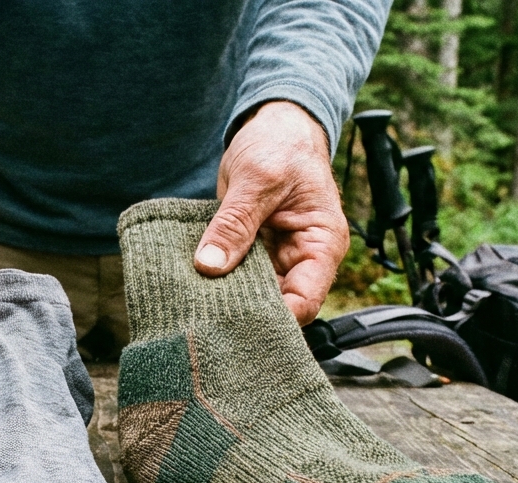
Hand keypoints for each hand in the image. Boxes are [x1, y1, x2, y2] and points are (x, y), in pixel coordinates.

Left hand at [194, 101, 349, 324]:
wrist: (273, 126)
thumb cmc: (281, 144)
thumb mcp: (258, 178)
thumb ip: (235, 223)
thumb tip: (209, 266)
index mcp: (322, 245)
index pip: (305, 302)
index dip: (275, 318)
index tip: (236, 320)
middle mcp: (303, 259)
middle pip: (279, 307)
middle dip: (246, 312)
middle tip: (208, 316)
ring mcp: (276, 258)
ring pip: (254, 296)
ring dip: (228, 298)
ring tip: (197, 303)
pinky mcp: (252, 253)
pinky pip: (236, 277)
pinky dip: (218, 281)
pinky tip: (195, 286)